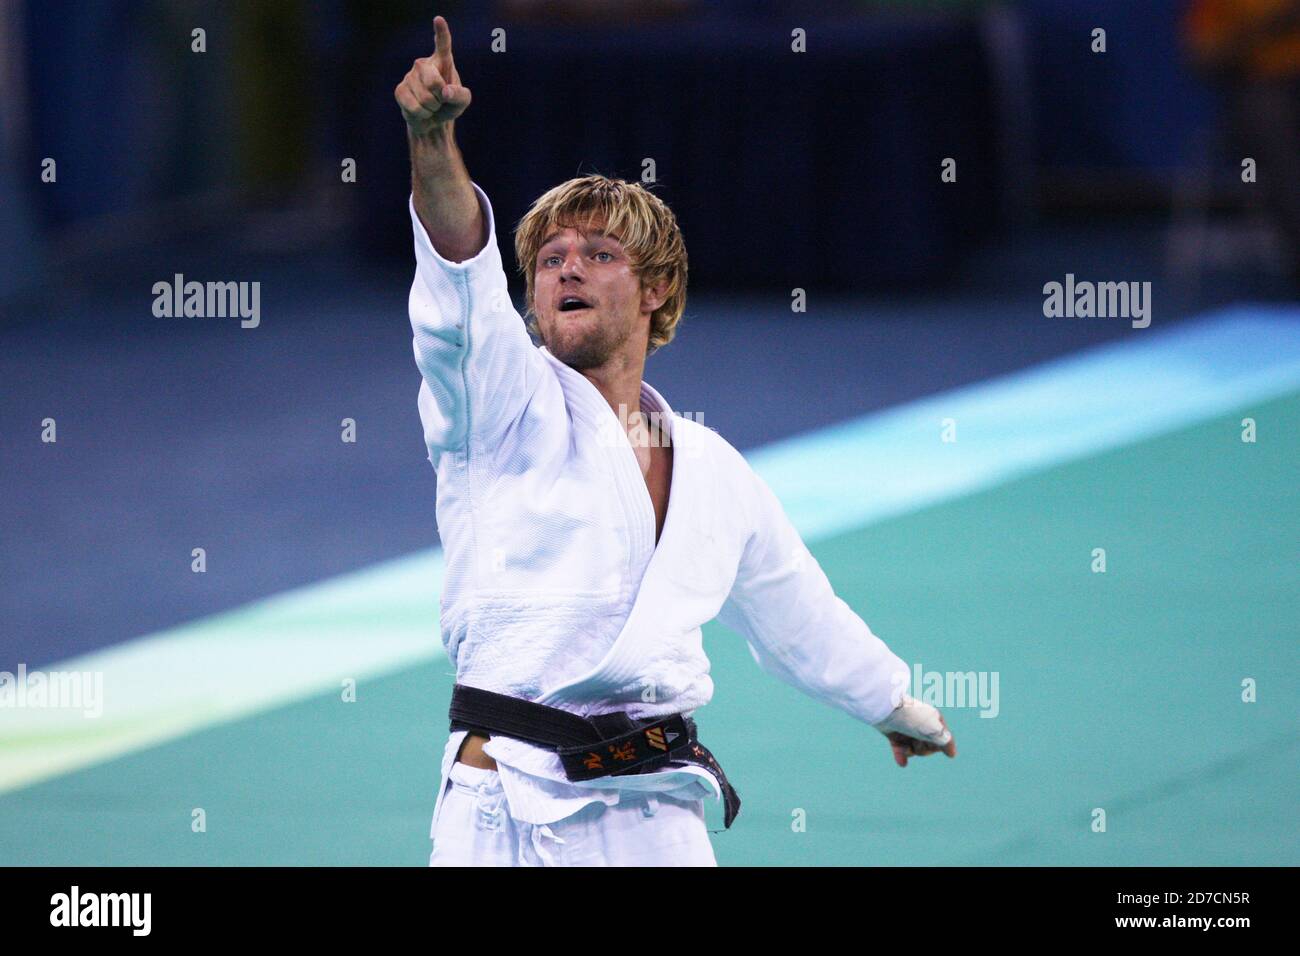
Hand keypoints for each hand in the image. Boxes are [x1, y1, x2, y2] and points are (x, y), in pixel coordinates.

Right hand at [395, 15, 471, 135]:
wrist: (432, 120)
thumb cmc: (449, 105)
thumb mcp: (462, 101)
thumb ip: (460, 95)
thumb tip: (445, 91)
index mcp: (442, 61)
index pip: (442, 44)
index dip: (441, 32)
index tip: (438, 19)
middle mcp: (424, 64)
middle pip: (434, 82)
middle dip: (440, 98)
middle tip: (440, 100)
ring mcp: (409, 76)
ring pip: (425, 98)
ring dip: (432, 108)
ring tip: (431, 106)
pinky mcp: (400, 90)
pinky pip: (415, 107)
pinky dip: (422, 114)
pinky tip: (421, 111)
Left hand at [874, 696, 956, 767]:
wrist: (885, 710)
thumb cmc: (912, 718)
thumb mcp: (933, 729)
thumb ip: (944, 741)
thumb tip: (952, 753)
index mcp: (935, 720)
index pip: (943, 742)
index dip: (939, 746)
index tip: (935, 743)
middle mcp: (922, 725)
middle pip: (928, 748)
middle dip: (922, 749)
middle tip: (916, 740)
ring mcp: (908, 730)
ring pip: (914, 750)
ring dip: (910, 751)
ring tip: (904, 747)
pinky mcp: (895, 734)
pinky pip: (900, 749)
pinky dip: (901, 756)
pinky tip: (902, 763)